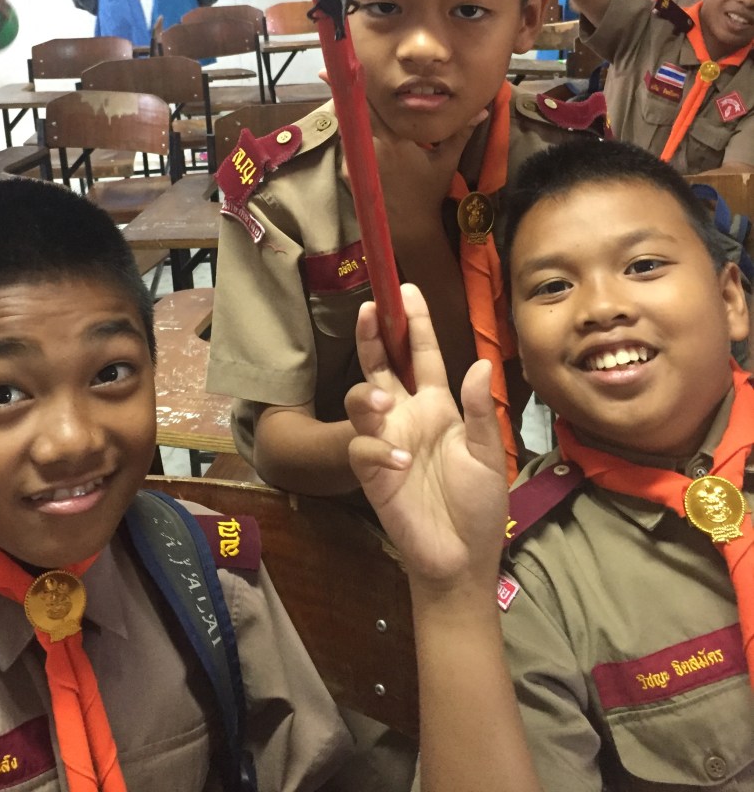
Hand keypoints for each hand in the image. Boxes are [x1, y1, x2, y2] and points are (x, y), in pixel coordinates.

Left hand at [321, 62, 486, 226]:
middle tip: (324, 74)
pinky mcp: (349, 171)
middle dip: (340, 94)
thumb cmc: (429, 192)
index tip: (329, 70)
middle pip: (349, 113)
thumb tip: (482, 109)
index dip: (352, 87)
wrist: (409, 227)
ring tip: (343, 98)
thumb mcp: (446, 161)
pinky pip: (347, 144)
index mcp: (394, 140)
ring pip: (345, 128)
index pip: (370, 106)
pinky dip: (350, 134)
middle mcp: (370, 147)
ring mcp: (356, 160)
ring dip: (345, 114)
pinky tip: (354, 128)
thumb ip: (460, 132)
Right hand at [347, 284, 507, 591]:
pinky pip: (363, 450)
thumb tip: (478, 364)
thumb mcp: (488, 454)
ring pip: (361, 400)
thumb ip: (481, 411)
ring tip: (383, 402)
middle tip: (370, 309)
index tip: (406, 290)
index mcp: (437, 407)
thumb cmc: (479, 506)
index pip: (423, 356)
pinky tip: (400, 461)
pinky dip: (377, 449)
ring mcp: (387, 442)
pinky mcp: (373, 474)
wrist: (463, 558)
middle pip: (381, 366)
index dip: (415, 324)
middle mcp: (407, 416)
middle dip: (373, 336)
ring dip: (367, 394)